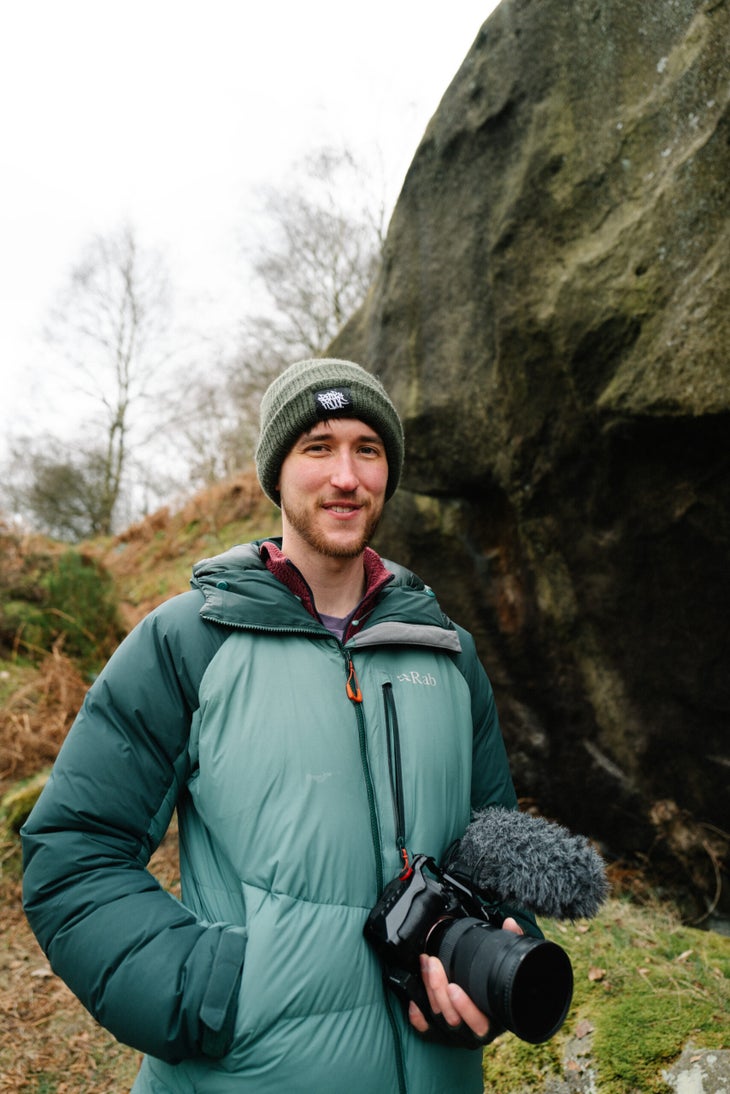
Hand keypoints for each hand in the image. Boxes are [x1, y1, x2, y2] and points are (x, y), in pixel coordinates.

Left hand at [408, 917, 523, 1038]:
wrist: (495, 1007)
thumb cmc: (502, 988)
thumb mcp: (510, 968)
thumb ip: (512, 944)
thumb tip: (510, 924)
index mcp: (494, 1020)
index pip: (480, 1022)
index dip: (465, 1007)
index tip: (453, 987)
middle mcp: (476, 1031)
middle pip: (453, 1018)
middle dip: (439, 989)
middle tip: (433, 964)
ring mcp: (459, 1033)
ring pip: (439, 1019)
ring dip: (429, 991)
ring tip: (425, 966)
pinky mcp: (444, 1033)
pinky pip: (428, 1031)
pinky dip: (419, 1019)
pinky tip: (413, 1003)